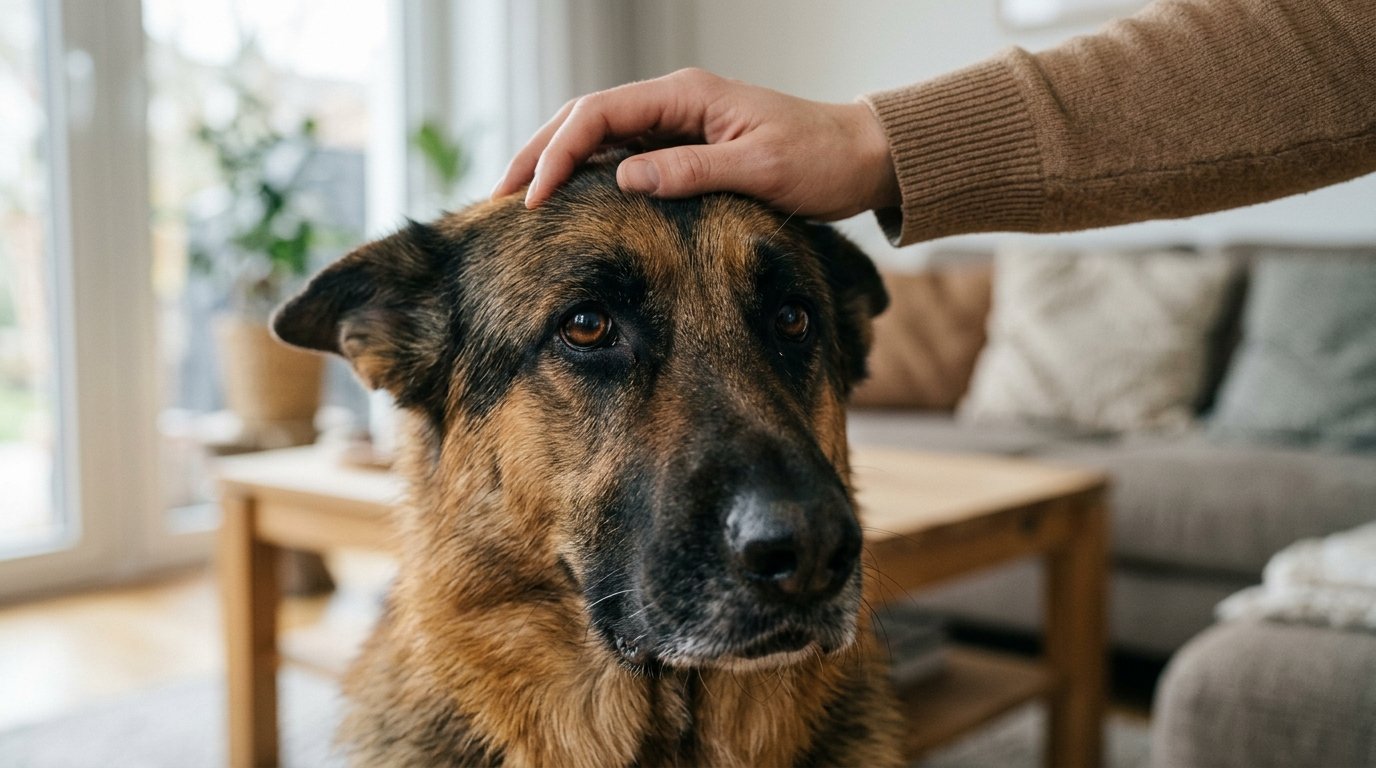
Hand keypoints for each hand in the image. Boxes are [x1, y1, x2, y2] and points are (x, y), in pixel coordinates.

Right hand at [492, 68, 899, 220]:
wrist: (859, 157)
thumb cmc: (819, 161)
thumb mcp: (759, 171)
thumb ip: (690, 172)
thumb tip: (623, 178)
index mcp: (686, 95)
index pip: (599, 114)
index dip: (558, 153)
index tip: (532, 197)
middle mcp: (674, 102)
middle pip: (585, 118)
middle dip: (538, 154)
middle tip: (499, 198)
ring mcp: (677, 123)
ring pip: (598, 136)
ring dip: (556, 164)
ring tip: (518, 200)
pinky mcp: (684, 146)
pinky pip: (622, 154)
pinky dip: (587, 175)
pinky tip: (567, 201)